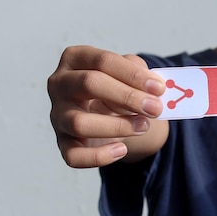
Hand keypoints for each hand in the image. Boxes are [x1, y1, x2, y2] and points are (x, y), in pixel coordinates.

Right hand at [47, 46, 165, 167]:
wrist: (111, 115)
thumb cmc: (118, 89)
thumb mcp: (129, 74)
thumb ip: (139, 74)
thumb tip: (154, 87)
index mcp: (75, 59)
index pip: (102, 61)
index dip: (133, 75)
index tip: (159, 88)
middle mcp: (60, 84)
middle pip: (89, 83)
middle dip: (127, 97)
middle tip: (155, 108)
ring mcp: (58, 115)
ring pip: (79, 123)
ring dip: (117, 126)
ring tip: (143, 126)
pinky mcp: (63, 143)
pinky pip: (74, 156)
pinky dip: (99, 156)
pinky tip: (121, 150)